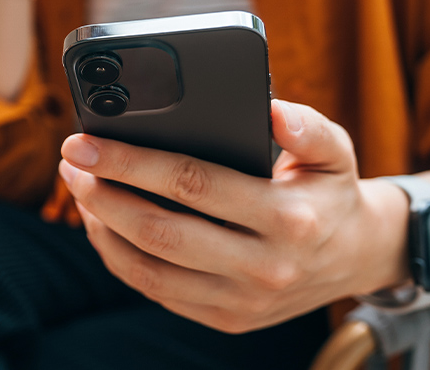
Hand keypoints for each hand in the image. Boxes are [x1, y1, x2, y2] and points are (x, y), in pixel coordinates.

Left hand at [58, 100, 409, 332]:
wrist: (357, 258)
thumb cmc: (330, 191)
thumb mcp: (335, 150)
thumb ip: (307, 126)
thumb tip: (270, 108)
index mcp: (287, 218)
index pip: (192, 184)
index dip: (131, 162)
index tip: (87, 141)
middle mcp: (263, 267)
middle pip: (159, 231)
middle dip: (102, 194)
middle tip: (72, 161)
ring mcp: (242, 301)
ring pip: (149, 269)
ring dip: (101, 228)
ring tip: (80, 188)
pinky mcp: (225, 319)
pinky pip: (156, 291)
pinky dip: (119, 258)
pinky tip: (103, 224)